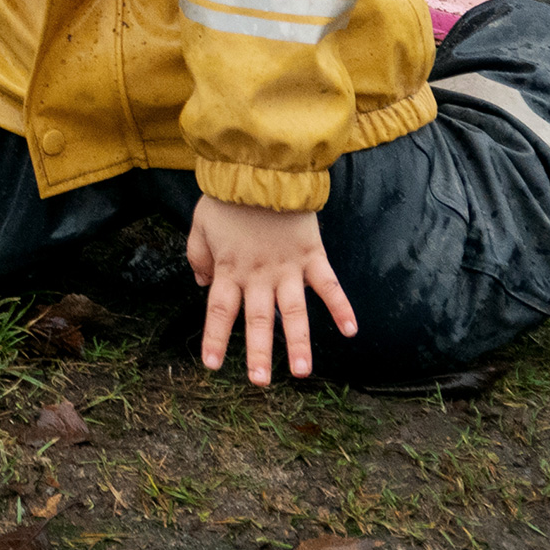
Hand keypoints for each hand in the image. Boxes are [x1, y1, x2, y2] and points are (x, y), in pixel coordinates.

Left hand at [185, 196, 357, 385]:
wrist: (260, 167)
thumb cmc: (227, 196)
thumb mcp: (200, 224)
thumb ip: (198, 257)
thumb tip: (204, 285)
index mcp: (230, 269)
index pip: (220, 311)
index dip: (215, 338)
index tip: (212, 366)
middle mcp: (259, 275)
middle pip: (259, 320)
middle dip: (259, 353)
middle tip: (260, 382)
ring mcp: (288, 267)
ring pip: (294, 311)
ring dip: (299, 343)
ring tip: (302, 373)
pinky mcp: (312, 255)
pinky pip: (329, 285)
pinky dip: (341, 307)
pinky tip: (350, 331)